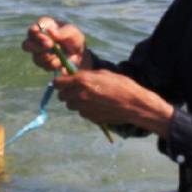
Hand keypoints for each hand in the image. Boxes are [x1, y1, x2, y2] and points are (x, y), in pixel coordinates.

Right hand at [21, 16, 88, 72]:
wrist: (79, 53)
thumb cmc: (73, 37)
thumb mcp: (72, 32)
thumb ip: (62, 32)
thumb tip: (50, 31)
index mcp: (42, 28)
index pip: (33, 30)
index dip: (35, 33)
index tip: (44, 36)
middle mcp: (37, 40)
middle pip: (26, 45)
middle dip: (38, 47)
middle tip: (50, 45)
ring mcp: (38, 53)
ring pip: (36, 58)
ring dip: (50, 57)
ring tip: (61, 54)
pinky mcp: (43, 63)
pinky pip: (44, 66)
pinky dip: (54, 64)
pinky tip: (62, 61)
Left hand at [53, 68, 174, 136]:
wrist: (134, 104)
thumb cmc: (121, 85)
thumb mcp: (103, 73)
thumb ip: (86, 75)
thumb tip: (75, 76)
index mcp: (82, 81)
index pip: (58, 83)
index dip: (60, 82)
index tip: (65, 81)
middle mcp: (79, 95)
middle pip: (62, 96)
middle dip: (67, 93)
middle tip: (76, 90)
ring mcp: (84, 108)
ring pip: (71, 106)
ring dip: (75, 102)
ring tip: (89, 98)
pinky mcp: (90, 118)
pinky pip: (81, 113)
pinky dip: (85, 109)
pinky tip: (97, 105)